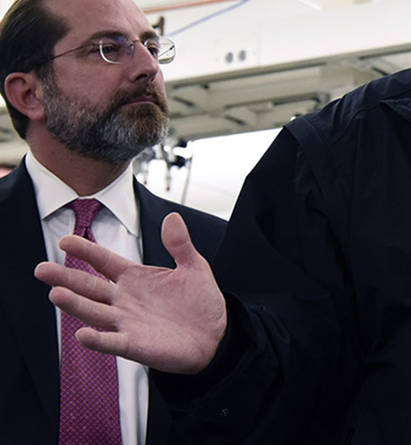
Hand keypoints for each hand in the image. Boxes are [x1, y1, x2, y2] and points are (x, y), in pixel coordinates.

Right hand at [34, 212, 226, 374]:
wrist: (216, 335)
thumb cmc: (200, 302)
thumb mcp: (194, 267)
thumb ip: (180, 244)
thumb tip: (172, 217)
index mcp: (134, 278)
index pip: (104, 261)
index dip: (85, 251)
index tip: (65, 240)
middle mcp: (124, 299)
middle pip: (89, 286)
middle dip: (66, 278)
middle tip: (41, 269)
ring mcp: (126, 322)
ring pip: (94, 312)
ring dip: (75, 305)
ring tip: (56, 295)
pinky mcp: (134, 345)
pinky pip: (111, 342)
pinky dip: (97, 339)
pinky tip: (82, 335)